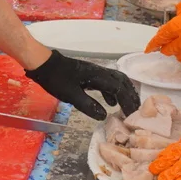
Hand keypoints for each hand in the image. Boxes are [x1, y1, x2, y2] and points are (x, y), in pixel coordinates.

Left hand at [25, 50, 139, 118]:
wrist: (44, 64)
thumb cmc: (56, 79)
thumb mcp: (71, 95)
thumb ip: (88, 105)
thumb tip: (104, 116)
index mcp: (97, 76)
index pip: (119, 88)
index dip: (127, 102)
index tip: (132, 115)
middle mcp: (100, 72)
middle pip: (122, 82)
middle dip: (130, 96)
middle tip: (136, 110)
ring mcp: (95, 72)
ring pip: (116, 81)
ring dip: (124, 93)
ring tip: (128, 107)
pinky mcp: (90, 75)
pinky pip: (108, 83)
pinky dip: (113, 93)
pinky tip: (111, 103)